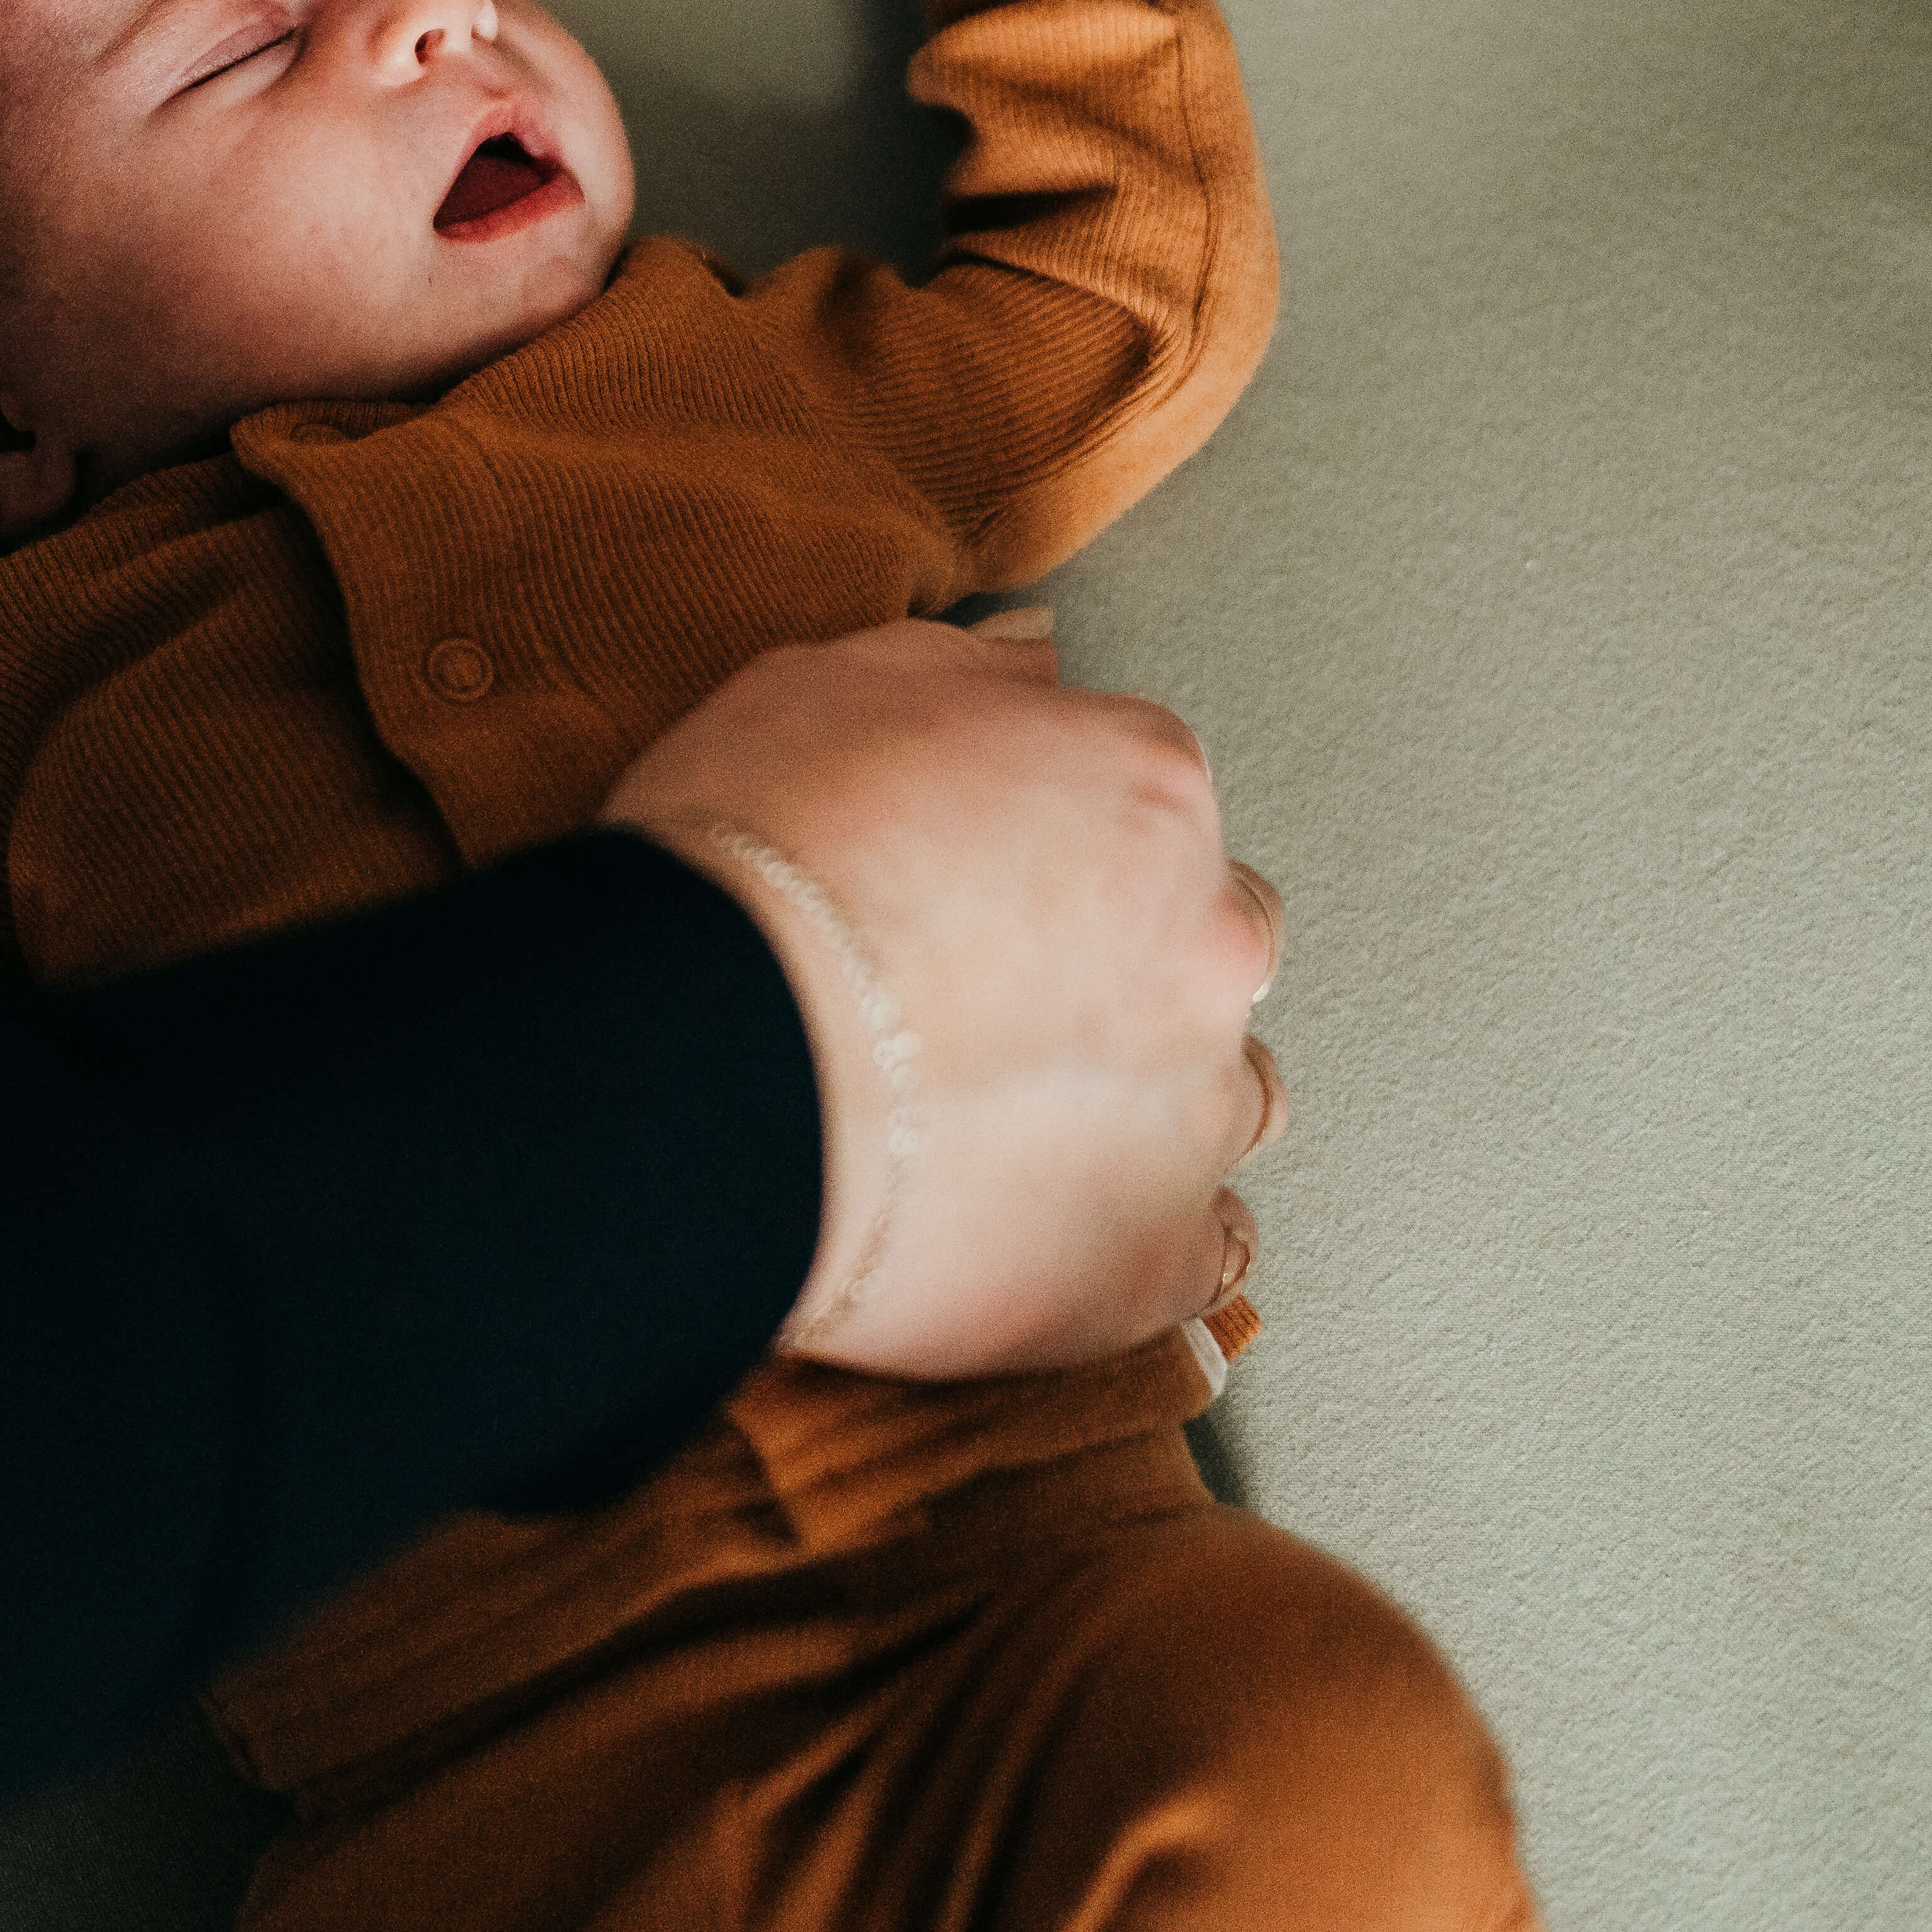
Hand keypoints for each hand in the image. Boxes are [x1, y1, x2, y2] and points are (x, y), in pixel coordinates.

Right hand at [605, 621, 1279, 1376]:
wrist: (697, 1072)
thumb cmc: (749, 873)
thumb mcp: (829, 685)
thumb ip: (963, 674)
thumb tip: (1028, 669)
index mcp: (1146, 791)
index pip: (1151, 799)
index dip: (1060, 840)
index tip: (990, 881)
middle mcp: (1207, 942)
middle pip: (1218, 940)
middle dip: (1135, 964)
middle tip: (1004, 997)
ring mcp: (1193, 1111)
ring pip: (1233, 1096)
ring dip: (1153, 1100)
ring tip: (1026, 1119)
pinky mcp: (1153, 1262)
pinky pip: (1209, 1258)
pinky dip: (1150, 1242)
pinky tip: (1066, 1227)